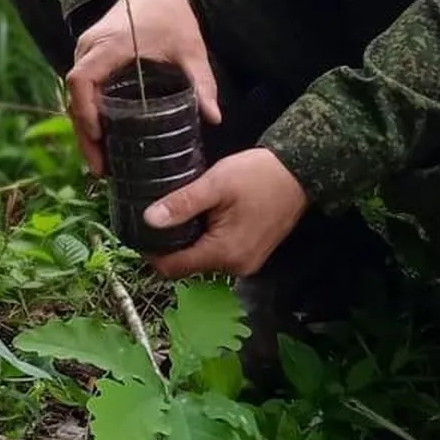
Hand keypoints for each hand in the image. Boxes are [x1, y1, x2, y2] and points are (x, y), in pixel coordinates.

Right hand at [65, 0, 219, 174]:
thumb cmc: (172, 16)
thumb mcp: (191, 49)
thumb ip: (202, 82)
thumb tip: (215, 119)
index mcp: (112, 44)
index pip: (82, 79)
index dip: (85, 110)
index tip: (98, 136)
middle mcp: (90, 46)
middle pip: (74, 94)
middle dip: (83, 133)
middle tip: (99, 167)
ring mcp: (86, 50)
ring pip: (74, 94)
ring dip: (83, 127)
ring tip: (99, 161)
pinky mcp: (89, 55)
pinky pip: (81, 88)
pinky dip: (87, 113)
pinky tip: (101, 138)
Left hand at [141, 148, 307, 278]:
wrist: (300, 172)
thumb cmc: (258, 175)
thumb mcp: (215, 184)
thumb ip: (182, 204)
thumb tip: (148, 220)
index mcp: (223, 253)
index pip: (173, 268)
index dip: (152, 252)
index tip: (138, 231)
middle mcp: (235, 267)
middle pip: (187, 265)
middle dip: (170, 245)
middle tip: (157, 215)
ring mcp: (246, 263)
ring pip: (202, 259)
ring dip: (189, 241)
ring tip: (178, 212)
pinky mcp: (253, 254)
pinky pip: (219, 253)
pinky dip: (206, 239)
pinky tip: (202, 217)